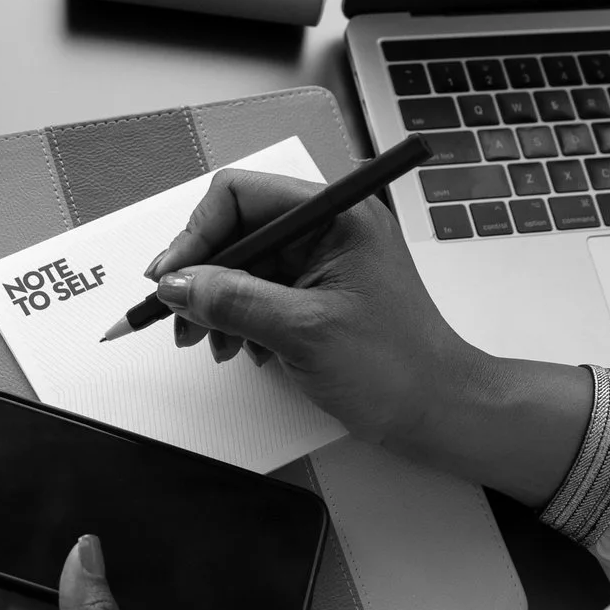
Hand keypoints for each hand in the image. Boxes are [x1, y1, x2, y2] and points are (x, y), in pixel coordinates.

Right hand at [143, 168, 486, 450]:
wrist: (439, 413)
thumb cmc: (396, 368)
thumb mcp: (303, 331)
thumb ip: (234, 301)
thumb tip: (176, 285)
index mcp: (336, 214)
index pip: (243, 196)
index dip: (198, 235)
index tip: (171, 279)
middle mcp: (329, 228)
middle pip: (239, 230)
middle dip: (204, 276)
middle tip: (177, 319)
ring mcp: (324, 261)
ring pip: (245, 265)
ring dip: (218, 304)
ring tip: (211, 345)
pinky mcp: (319, 294)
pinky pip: (261, 293)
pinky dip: (241, 320)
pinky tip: (242, 350)